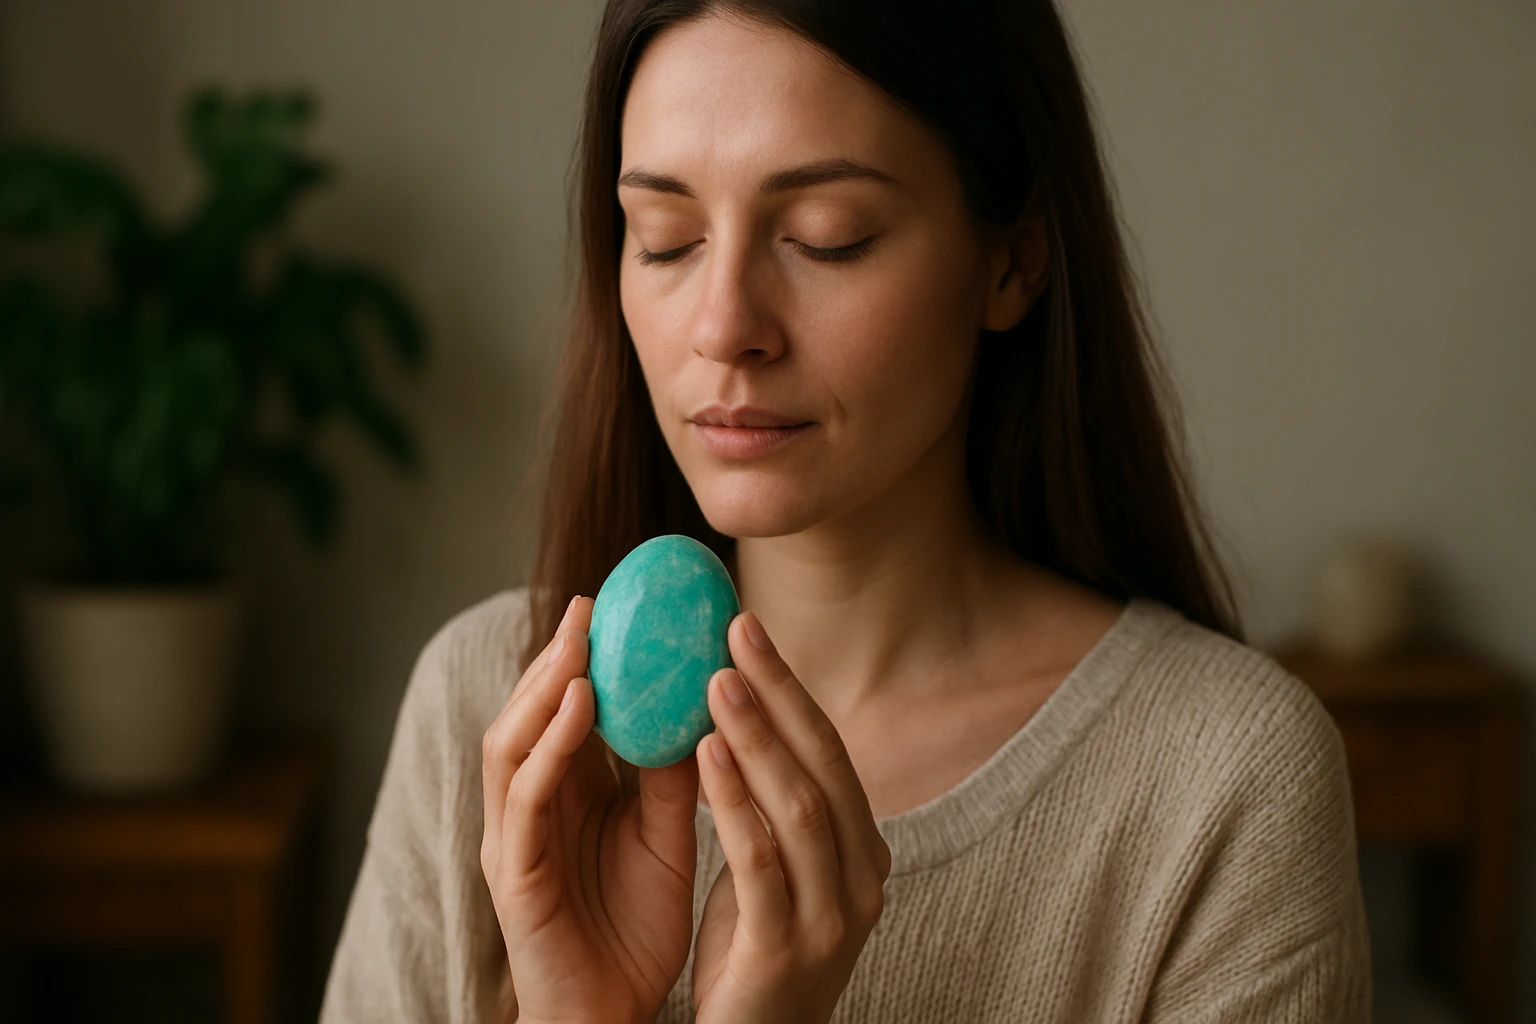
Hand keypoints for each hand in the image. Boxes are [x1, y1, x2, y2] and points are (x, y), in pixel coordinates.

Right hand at [481, 595, 698, 1023]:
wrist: (616, 1014)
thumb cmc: (636, 926)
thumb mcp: (665, 834)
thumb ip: (670, 775)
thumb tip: (701, 705)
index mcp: (564, 794)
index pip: (561, 710)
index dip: (581, 657)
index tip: (615, 604)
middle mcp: (530, 806)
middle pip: (527, 714)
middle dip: (555, 656)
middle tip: (589, 605)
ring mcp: (514, 838)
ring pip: (511, 743)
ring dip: (544, 688)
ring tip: (580, 644)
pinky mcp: (514, 873)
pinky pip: (524, 797)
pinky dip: (549, 745)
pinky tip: (583, 708)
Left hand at [691, 611, 892, 1023]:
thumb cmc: (753, 955)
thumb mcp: (772, 869)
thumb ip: (768, 806)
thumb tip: (734, 714)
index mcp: (861, 851)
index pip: (829, 752)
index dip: (791, 688)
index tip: (747, 629)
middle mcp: (860, 878)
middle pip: (824, 765)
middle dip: (779, 694)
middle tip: (734, 632)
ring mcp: (830, 918)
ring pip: (799, 807)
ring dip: (757, 737)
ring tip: (715, 682)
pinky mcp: (784, 950)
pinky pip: (761, 862)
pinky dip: (734, 804)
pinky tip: (704, 756)